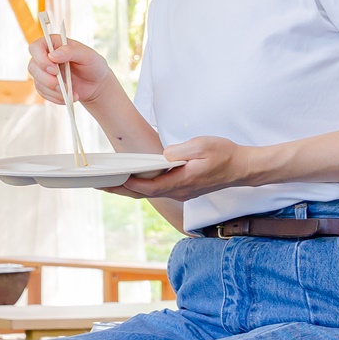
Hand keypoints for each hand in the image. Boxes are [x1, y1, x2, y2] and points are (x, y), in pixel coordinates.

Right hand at [28, 34, 114, 106]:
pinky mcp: (45, 85)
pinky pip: (43, 93)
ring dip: (53, 90)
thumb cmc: (93, 65)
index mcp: (54, 44)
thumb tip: (53, 56)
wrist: (96, 84)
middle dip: (46, 79)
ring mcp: (44, 72)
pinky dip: (55, 97)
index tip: (54, 70)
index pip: (36, 47)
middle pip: (32, 67)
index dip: (40, 59)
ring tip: (70, 92)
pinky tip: (67, 97)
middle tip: (61, 85)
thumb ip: (71, 51)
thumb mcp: (87, 55)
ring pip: (37, 82)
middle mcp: (45, 57)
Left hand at [107, 135, 260, 201]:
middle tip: (95, 183)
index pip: (147, 187)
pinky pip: (155, 189)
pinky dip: (139, 185)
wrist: (243, 167)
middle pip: (142, 193)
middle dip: (118, 189)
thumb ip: (180, 151)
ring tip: (105, 181)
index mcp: (181, 182)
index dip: (127, 183)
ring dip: (126, 188)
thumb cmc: (224, 154)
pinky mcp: (181, 188)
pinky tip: (129, 178)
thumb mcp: (203, 146)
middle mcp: (177, 191)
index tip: (110, 178)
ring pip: (147, 192)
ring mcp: (179, 191)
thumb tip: (162, 156)